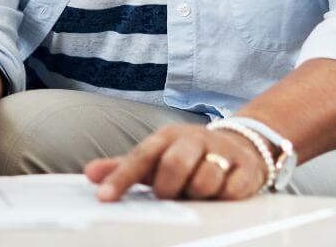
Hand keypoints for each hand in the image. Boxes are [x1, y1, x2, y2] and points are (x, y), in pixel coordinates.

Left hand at [84, 124, 267, 201]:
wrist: (240, 145)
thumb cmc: (188, 155)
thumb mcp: (156, 157)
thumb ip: (123, 167)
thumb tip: (89, 174)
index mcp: (168, 137)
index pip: (140, 157)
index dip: (121, 178)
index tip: (104, 198)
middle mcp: (194, 140)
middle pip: (175, 164)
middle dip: (168, 187)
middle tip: (168, 196)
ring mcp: (222, 153)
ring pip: (205, 179)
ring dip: (197, 193)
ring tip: (196, 192)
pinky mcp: (246, 169)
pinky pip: (231, 190)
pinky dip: (223, 197)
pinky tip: (220, 193)